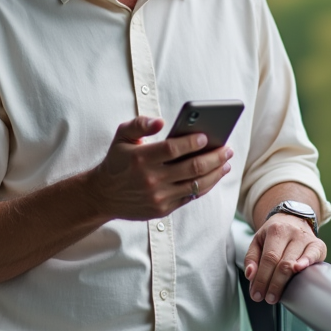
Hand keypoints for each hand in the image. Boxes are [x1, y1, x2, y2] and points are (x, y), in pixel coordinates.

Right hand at [86, 116, 233, 220]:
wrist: (103, 195)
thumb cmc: (116, 161)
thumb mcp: (121, 136)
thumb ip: (140, 124)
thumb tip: (161, 121)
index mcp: (141, 158)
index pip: (173, 149)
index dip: (193, 142)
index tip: (207, 136)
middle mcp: (151, 179)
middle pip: (192, 168)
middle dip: (214, 157)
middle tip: (227, 148)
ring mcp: (158, 197)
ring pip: (196, 185)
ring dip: (215, 173)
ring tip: (226, 162)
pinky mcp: (163, 210)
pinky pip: (190, 197)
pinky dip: (205, 186)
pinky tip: (214, 175)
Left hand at [244, 214, 325, 303]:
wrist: (293, 219)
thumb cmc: (274, 234)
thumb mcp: (258, 241)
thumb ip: (251, 258)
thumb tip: (250, 274)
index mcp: (276, 230)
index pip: (268, 258)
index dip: (262, 278)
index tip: (256, 293)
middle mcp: (293, 233)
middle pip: (283, 263)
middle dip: (273, 284)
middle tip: (267, 298)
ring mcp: (307, 238)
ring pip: (296, 263)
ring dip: (285, 282)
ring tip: (276, 296)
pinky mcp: (318, 245)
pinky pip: (314, 256)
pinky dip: (307, 263)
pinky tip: (299, 272)